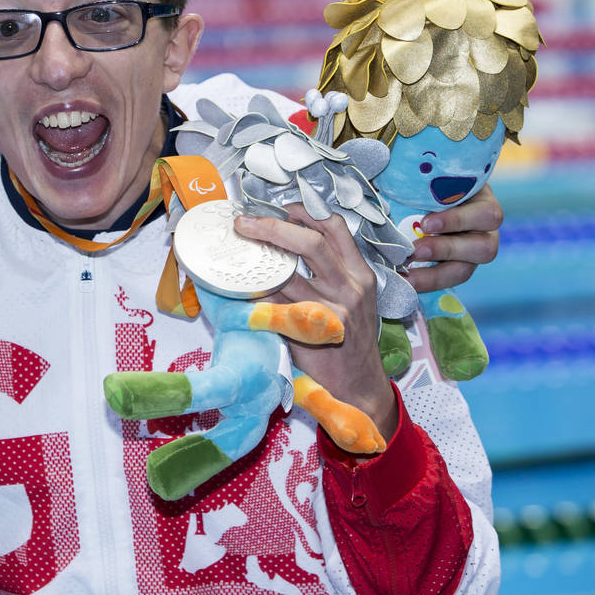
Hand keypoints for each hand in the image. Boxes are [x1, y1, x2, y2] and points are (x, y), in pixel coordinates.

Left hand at [235, 205, 397, 440]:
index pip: (334, 227)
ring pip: (287, 274)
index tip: (277, 207)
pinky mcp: (312, 332)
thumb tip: (284, 244)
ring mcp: (332, 310)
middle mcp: (350, 286)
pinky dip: (253, 296)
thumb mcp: (353, 298)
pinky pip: (274, 305)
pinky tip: (236, 291)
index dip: (304, 211)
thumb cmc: (350, 340)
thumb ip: (330, 271)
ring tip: (233, 254)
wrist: (359, 387)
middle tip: (243, 223)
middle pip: (311, 241)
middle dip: (272, 226)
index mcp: (360, 273)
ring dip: (255, 262)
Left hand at [404, 184, 501, 292]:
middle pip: (484, 248)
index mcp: (480, 201)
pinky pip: (447, 282)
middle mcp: (482, 230)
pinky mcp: (455, 268)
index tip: (426, 223)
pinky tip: (404, 281)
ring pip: (466, 270)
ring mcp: (470, 252)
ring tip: (407, 270)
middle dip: (447, 250)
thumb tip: (379, 180)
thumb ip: (409, 177)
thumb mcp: (420, 176)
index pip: (486, 214)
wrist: (413, 194)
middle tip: (415, 250)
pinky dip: (426, 283)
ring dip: (436, 273)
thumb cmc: (419, 180)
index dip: (458, 221)